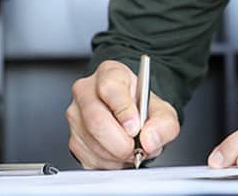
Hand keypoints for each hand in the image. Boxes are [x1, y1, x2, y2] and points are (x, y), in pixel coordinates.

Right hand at [66, 60, 180, 168]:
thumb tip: (149, 139)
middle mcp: (86, 91)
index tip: (136, 127)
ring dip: (117, 155)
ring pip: (93, 143)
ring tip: (131, 148)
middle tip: (136, 147)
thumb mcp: (163, 111)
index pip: (110, 88)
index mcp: (109, 73)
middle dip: (121, 142)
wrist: (132, 119)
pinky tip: (118, 153)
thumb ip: (164, 123)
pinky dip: (109, 163)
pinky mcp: (73, 140)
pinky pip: (89, 158)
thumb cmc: (142, 109)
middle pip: (96, 120)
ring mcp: (76, 116)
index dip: (124, 110)